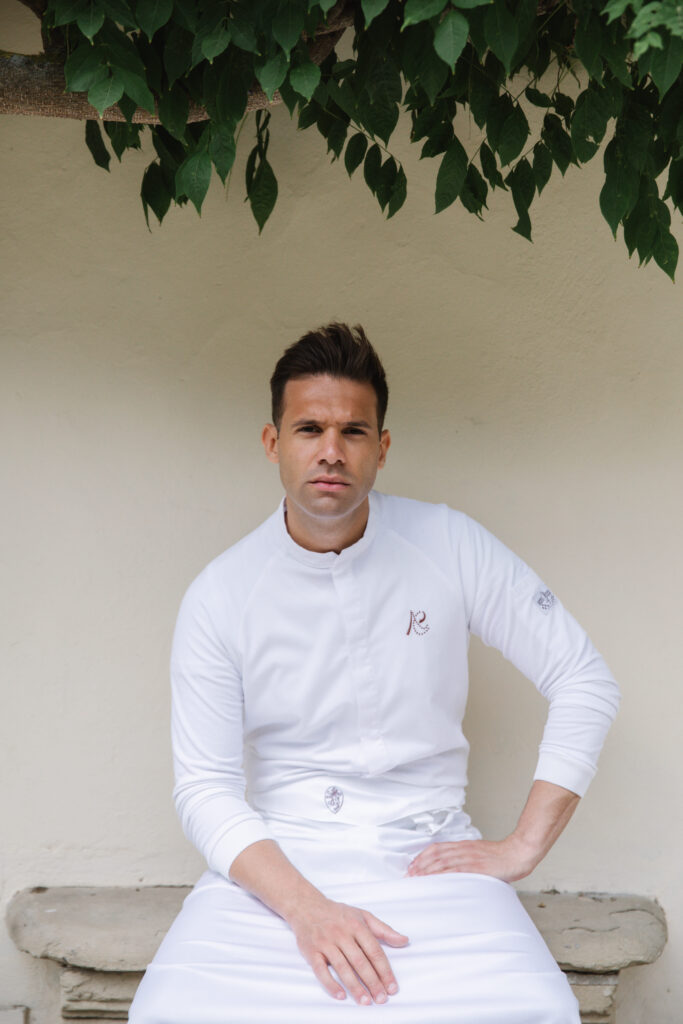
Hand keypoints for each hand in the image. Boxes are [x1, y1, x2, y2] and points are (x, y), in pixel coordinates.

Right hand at [286, 895, 408, 1004]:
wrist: (307, 906)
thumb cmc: (338, 914)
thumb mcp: (363, 916)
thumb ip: (384, 930)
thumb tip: (404, 940)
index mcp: (356, 925)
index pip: (374, 951)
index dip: (384, 970)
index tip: (392, 987)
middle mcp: (341, 934)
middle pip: (360, 962)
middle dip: (372, 982)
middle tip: (381, 999)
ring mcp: (325, 943)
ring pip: (342, 968)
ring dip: (355, 987)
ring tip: (365, 1001)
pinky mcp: (311, 951)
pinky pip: (321, 970)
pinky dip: (331, 984)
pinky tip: (341, 995)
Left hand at [406, 834, 537, 882]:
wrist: (518, 853)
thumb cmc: (501, 856)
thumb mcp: (479, 853)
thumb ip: (467, 857)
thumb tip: (455, 867)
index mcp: (464, 845)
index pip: (437, 848)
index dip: (423, 856)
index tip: (413, 865)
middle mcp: (464, 849)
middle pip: (436, 854)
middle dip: (420, 864)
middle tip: (409, 874)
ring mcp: (470, 858)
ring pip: (443, 861)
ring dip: (428, 870)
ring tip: (417, 878)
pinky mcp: (477, 867)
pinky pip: (456, 870)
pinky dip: (443, 874)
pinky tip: (436, 880)